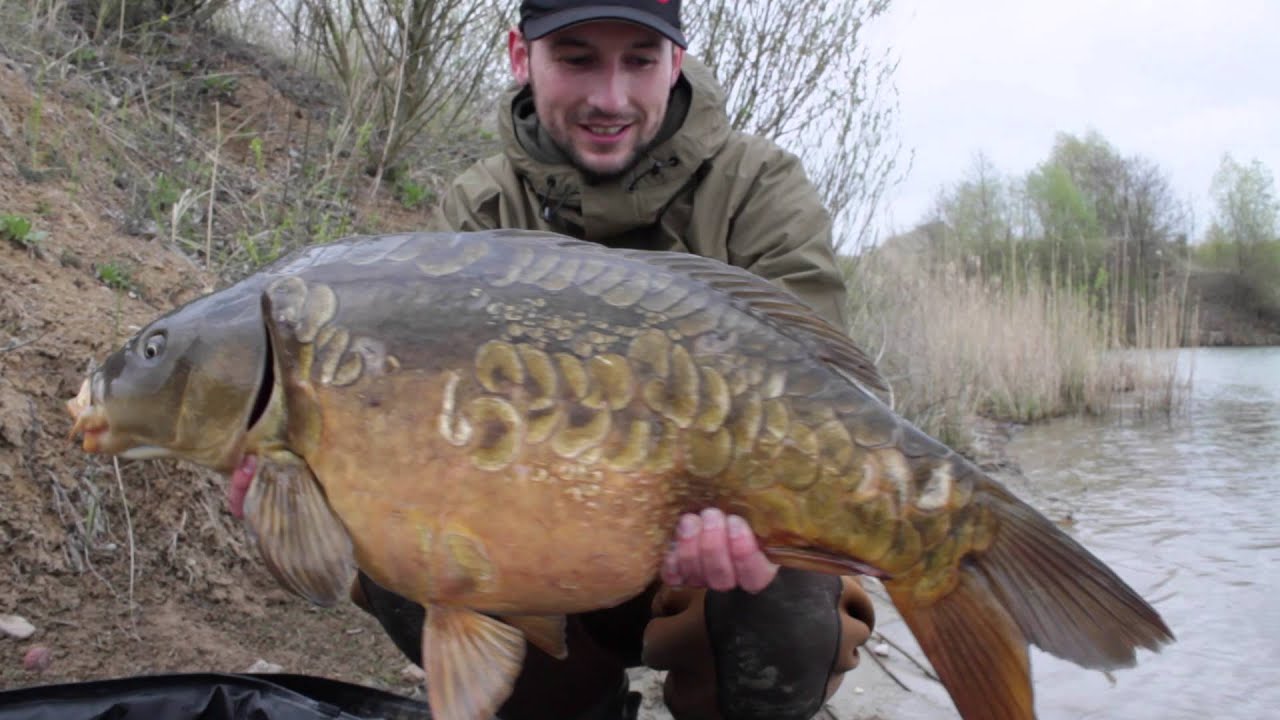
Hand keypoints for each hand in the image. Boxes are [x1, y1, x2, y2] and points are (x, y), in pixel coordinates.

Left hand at [659, 508, 779, 592]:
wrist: (717, 515)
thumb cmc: (745, 512)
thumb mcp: (758, 514)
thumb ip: (759, 514)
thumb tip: (770, 493)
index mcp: (759, 568)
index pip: (755, 575)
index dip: (744, 553)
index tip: (736, 523)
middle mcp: (731, 579)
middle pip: (721, 577)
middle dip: (713, 545)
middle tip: (711, 515)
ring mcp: (704, 579)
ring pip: (696, 576)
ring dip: (691, 547)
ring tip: (690, 519)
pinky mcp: (681, 574)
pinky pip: (673, 577)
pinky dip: (672, 561)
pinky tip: (672, 543)